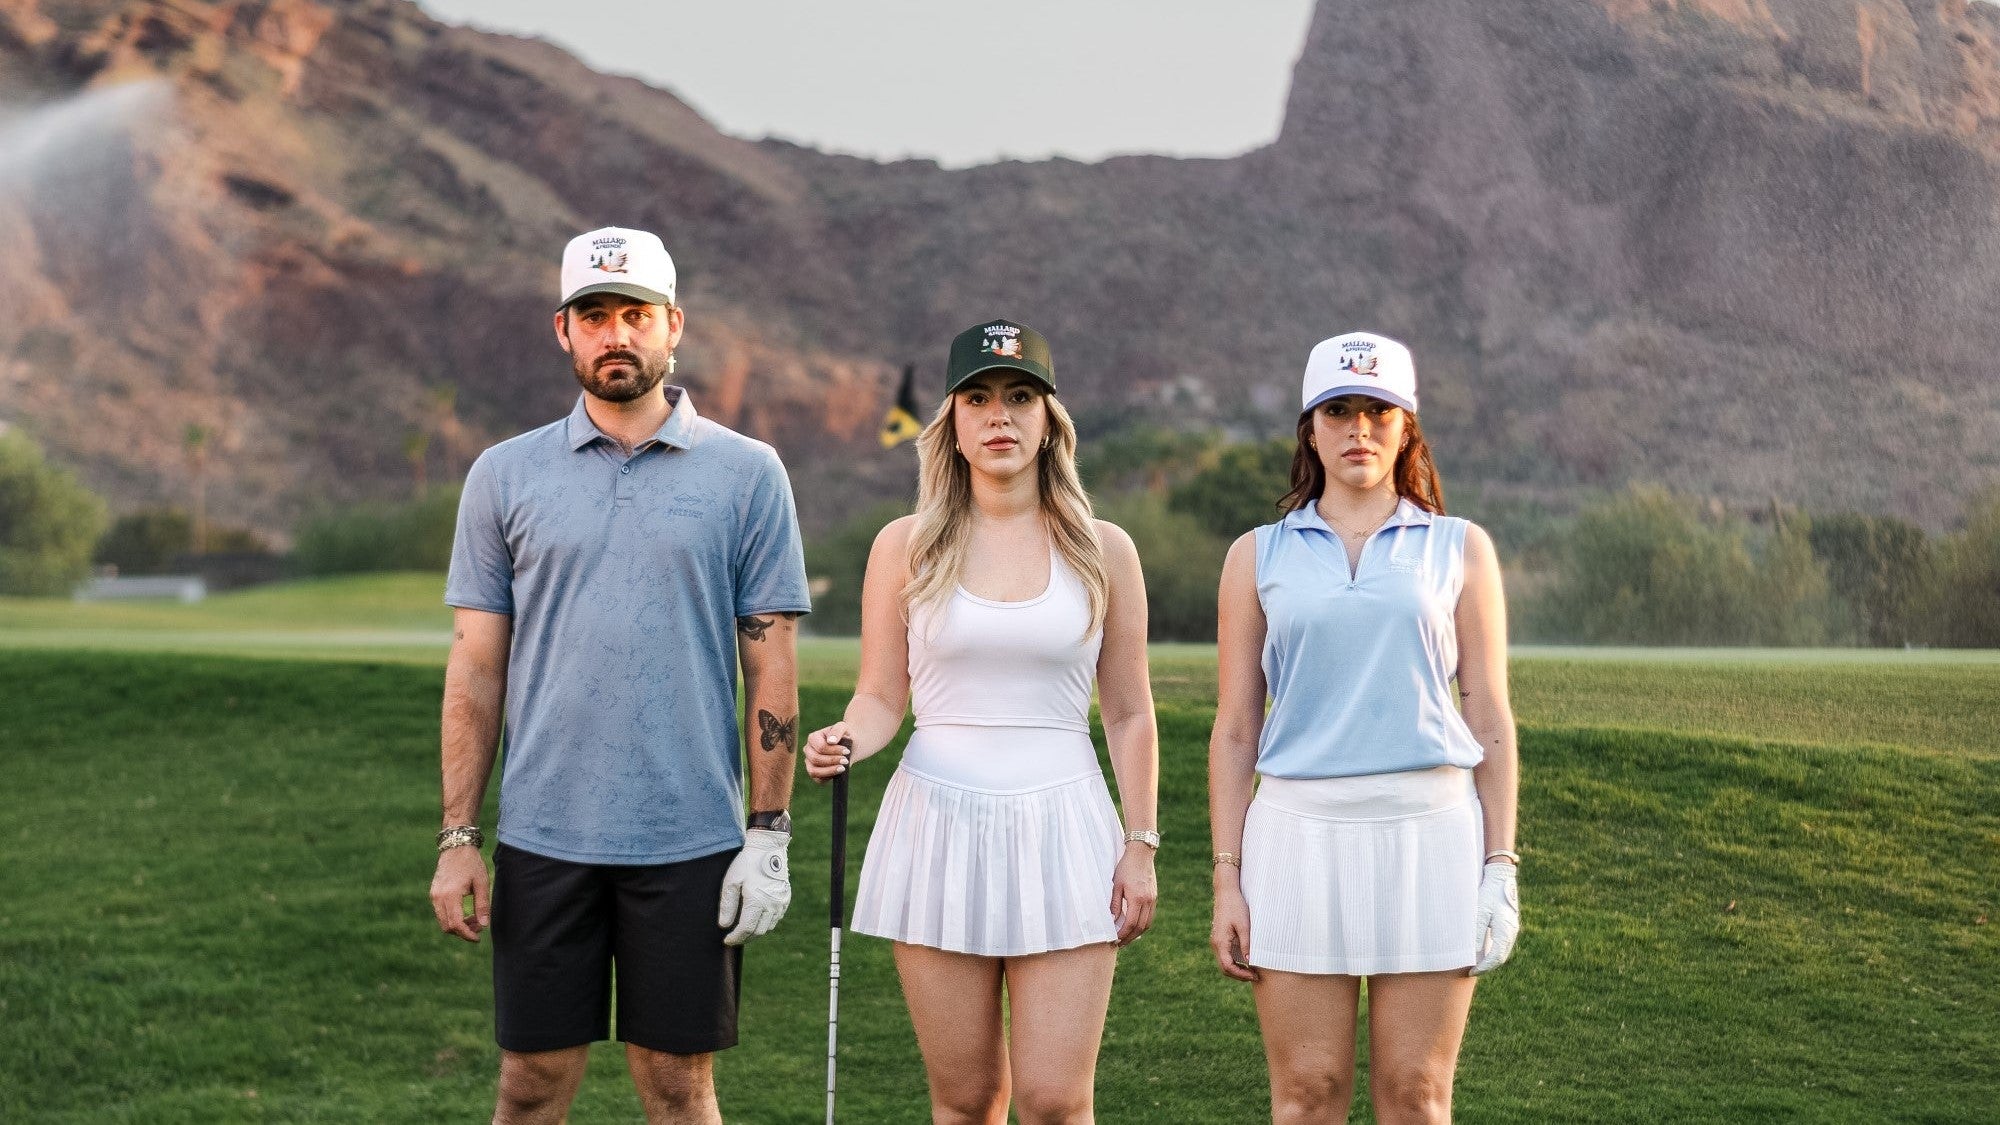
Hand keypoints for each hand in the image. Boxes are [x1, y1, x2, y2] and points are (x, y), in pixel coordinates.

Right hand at [430, 845, 489, 942]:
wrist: (456, 847)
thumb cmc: (472, 863)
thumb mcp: (482, 883)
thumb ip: (482, 905)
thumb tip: (484, 925)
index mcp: (451, 895)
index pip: (456, 924)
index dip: (467, 934)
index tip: (478, 938)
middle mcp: (438, 897)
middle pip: (448, 926)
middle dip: (463, 932)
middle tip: (479, 926)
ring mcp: (434, 896)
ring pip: (443, 921)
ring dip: (458, 926)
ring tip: (475, 919)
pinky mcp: (433, 894)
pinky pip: (441, 913)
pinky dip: (452, 918)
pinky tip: (465, 913)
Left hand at [718, 828, 791, 945]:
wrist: (768, 847)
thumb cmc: (746, 863)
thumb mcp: (731, 881)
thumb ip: (727, 905)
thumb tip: (724, 925)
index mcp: (757, 901)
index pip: (746, 929)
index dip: (736, 938)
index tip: (727, 941)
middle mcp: (771, 904)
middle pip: (758, 931)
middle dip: (745, 938)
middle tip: (734, 938)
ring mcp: (781, 902)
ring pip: (768, 927)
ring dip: (756, 932)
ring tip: (744, 930)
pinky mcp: (785, 898)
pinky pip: (776, 918)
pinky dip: (766, 923)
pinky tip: (757, 919)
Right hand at [803, 723, 852, 781]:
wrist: (849, 746)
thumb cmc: (845, 735)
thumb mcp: (844, 727)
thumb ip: (837, 730)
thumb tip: (831, 741)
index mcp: (813, 738)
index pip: (820, 747)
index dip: (834, 751)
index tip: (847, 751)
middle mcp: (808, 750)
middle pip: (816, 759)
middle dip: (832, 761)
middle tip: (846, 760)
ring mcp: (809, 762)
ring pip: (814, 771)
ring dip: (829, 771)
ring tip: (843, 768)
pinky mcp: (815, 772)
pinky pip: (818, 780)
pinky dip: (828, 777)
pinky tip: (838, 773)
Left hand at [1110, 844, 1157, 945]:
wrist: (1141, 853)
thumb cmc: (1126, 867)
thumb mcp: (1116, 885)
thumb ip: (1115, 904)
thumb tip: (1112, 921)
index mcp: (1137, 898)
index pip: (1130, 924)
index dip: (1122, 935)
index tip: (1115, 941)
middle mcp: (1148, 901)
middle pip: (1140, 927)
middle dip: (1130, 938)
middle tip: (1120, 944)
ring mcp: (1153, 899)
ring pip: (1147, 924)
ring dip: (1137, 933)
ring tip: (1126, 937)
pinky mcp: (1154, 897)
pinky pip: (1150, 916)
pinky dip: (1142, 924)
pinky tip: (1134, 926)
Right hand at [1210, 877, 1257, 980]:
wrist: (1226, 893)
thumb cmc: (1236, 907)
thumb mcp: (1244, 926)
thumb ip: (1246, 944)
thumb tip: (1249, 961)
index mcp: (1220, 942)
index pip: (1228, 966)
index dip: (1241, 974)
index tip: (1254, 975)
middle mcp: (1216, 944)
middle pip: (1224, 968)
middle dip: (1239, 975)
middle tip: (1255, 976)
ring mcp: (1216, 941)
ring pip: (1224, 963)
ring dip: (1237, 969)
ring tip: (1252, 970)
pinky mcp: (1220, 938)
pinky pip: (1225, 955)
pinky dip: (1234, 962)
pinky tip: (1246, 961)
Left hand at [1470, 860, 1519, 974]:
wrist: (1501, 879)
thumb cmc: (1489, 894)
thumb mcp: (1480, 911)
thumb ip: (1478, 931)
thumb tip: (1476, 952)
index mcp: (1505, 931)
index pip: (1495, 957)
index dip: (1484, 967)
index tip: (1472, 972)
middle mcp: (1511, 933)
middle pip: (1500, 958)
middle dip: (1487, 967)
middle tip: (1472, 971)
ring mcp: (1512, 929)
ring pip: (1503, 952)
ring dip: (1491, 961)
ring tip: (1477, 965)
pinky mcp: (1510, 925)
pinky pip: (1503, 945)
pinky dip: (1494, 952)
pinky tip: (1484, 953)